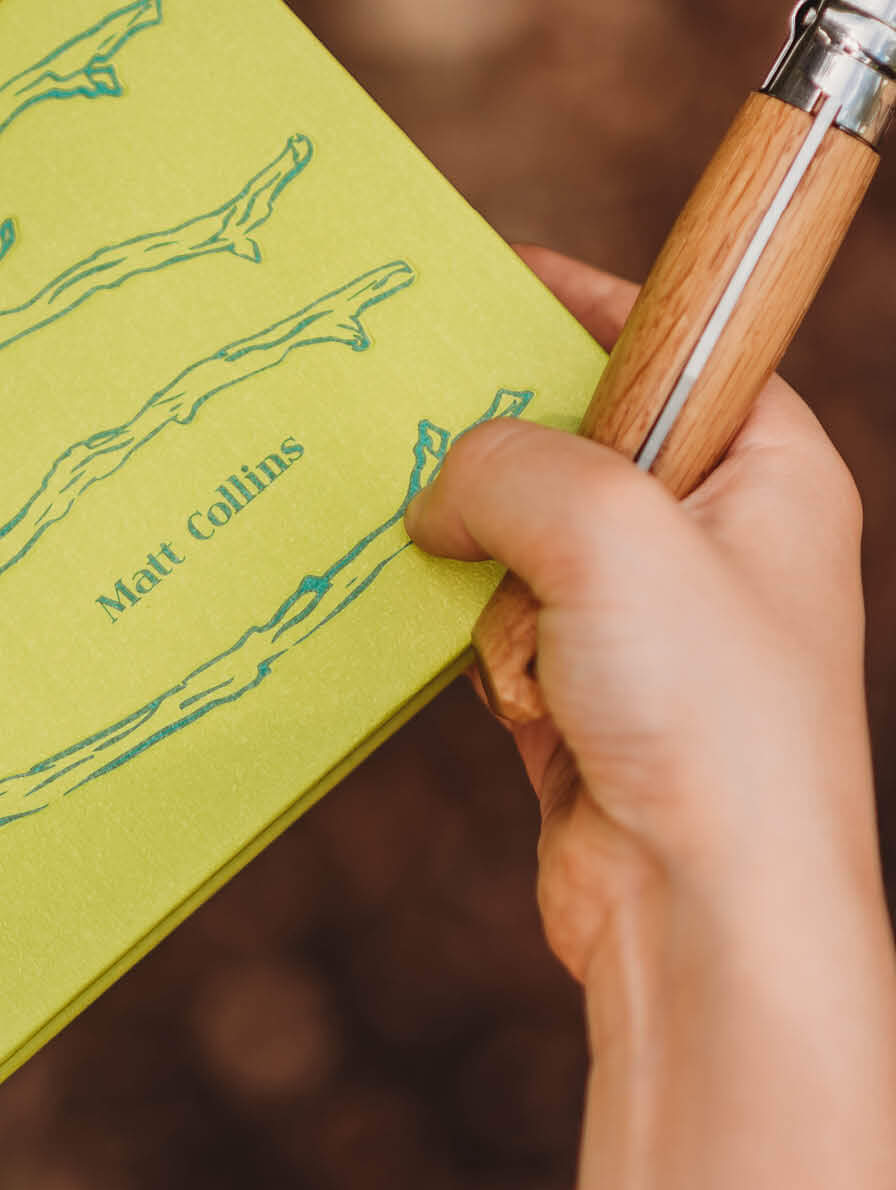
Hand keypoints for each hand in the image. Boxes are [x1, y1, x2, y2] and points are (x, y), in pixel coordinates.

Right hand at [405, 245, 878, 987]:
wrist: (705, 918)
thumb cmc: (707, 718)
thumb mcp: (604, 528)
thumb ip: (503, 460)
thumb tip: (436, 490)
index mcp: (768, 471)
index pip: (676, 341)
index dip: (588, 299)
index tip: (488, 271)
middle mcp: (715, 541)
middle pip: (577, 439)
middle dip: (503, 454)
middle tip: (421, 430)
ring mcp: (649, 624)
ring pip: (519, 536)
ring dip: (486, 572)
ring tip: (499, 613)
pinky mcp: (586, 696)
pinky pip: (496, 623)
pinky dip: (476, 644)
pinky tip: (495, 679)